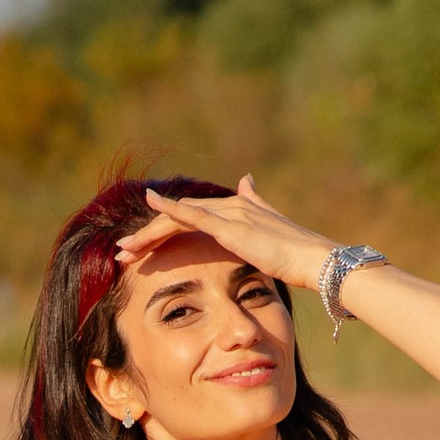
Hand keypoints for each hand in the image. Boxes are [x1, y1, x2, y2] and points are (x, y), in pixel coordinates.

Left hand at [115, 171, 329, 289]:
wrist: (315, 260)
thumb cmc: (297, 255)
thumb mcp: (271, 226)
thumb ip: (257, 202)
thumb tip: (247, 178)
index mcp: (238, 208)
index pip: (191, 218)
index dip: (164, 231)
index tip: (143, 248)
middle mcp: (231, 205)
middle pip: (178, 217)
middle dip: (148, 235)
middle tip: (123, 252)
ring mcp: (230, 213)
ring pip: (177, 219)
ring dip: (148, 234)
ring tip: (123, 250)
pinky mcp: (230, 225)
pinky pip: (191, 216)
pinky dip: (168, 211)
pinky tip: (148, 208)